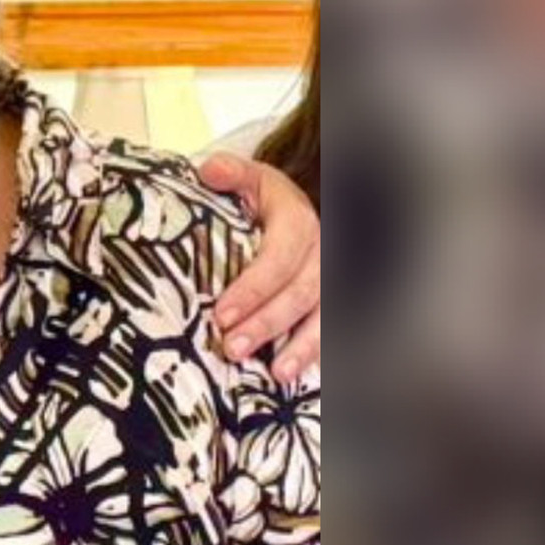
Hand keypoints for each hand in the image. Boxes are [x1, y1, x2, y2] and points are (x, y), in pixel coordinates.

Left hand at [199, 153, 320, 381]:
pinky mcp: (333, 299)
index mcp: (297, 219)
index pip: (279, 256)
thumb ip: (229, 175)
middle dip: (267, 322)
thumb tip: (210, 170)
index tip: (222, 314)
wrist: (288, 209)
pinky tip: (293, 373)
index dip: (253, 287)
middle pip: (300, 291)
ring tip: (276, 372)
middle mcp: (323, 249)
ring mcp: (332, 277)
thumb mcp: (246, 180)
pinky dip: (316, 352)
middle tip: (232, 347)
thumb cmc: (257, 201)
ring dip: (300, 345)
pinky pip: (332, 329)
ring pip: (323, 314)